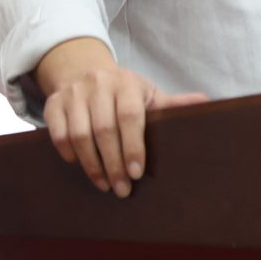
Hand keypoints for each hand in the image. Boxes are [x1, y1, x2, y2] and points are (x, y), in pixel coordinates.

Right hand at [34, 37, 208, 197]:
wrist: (84, 70)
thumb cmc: (124, 92)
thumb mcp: (149, 95)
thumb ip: (173, 104)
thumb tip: (207, 104)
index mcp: (127, 83)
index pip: (130, 116)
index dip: (133, 146)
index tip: (137, 173)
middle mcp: (99, 84)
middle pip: (104, 130)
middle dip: (113, 164)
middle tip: (122, 189)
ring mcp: (73, 93)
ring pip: (79, 134)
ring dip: (91, 164)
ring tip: (104, 184)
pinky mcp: (53, 103)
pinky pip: (57, 133)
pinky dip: (68, 152)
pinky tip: (78, 165)